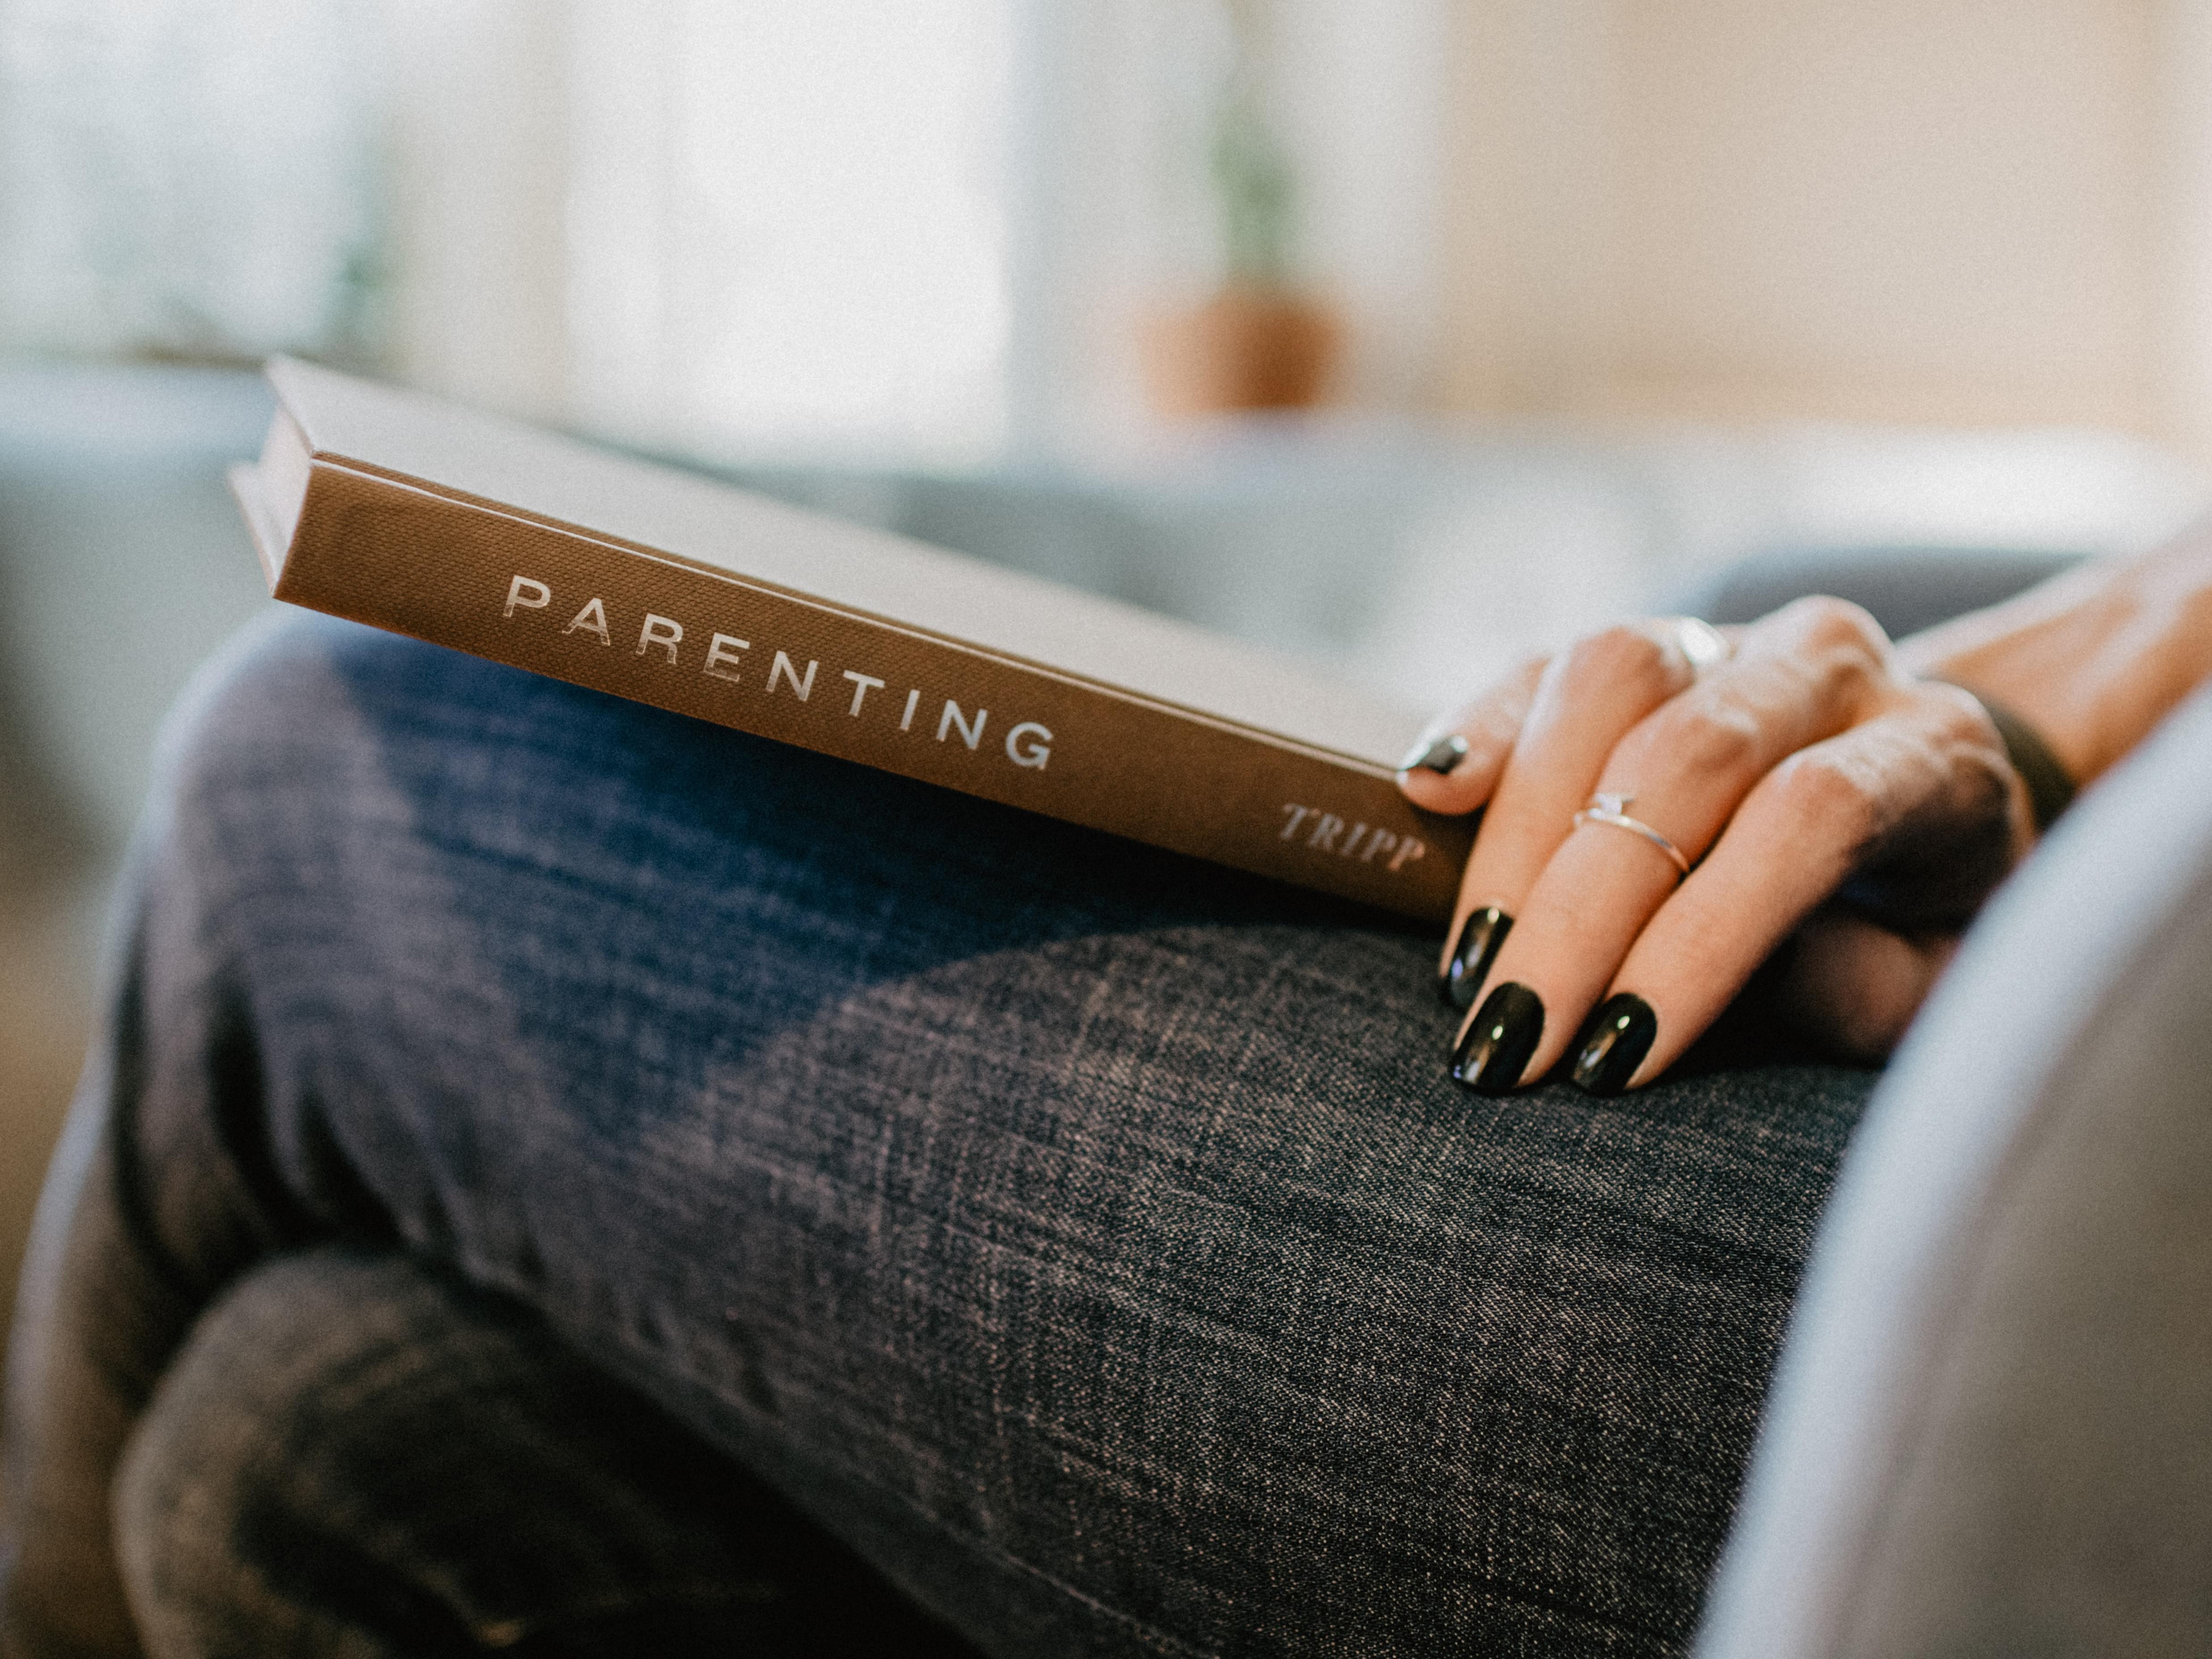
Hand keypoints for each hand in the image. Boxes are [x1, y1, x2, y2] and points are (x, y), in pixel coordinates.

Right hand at [1397, 598, 2030, 1092]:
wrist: (1930, 798)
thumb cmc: (1930, 923)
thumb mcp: (1938, 990)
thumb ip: (1856, 986)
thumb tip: (1743, 980)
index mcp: (1934, 754)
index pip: (1813, 815)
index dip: (1703, 935)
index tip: (1616, 1053)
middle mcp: (1836, 666)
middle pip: (1692, 753)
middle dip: (1580, 909)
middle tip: (1509, 1036)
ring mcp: (1732, 638)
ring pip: (1610, 678)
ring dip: (1521, 827)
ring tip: (1471, 960)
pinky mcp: (1644, 647)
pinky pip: (1547, 662)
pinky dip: (1483, 725)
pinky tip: (1428, 794)